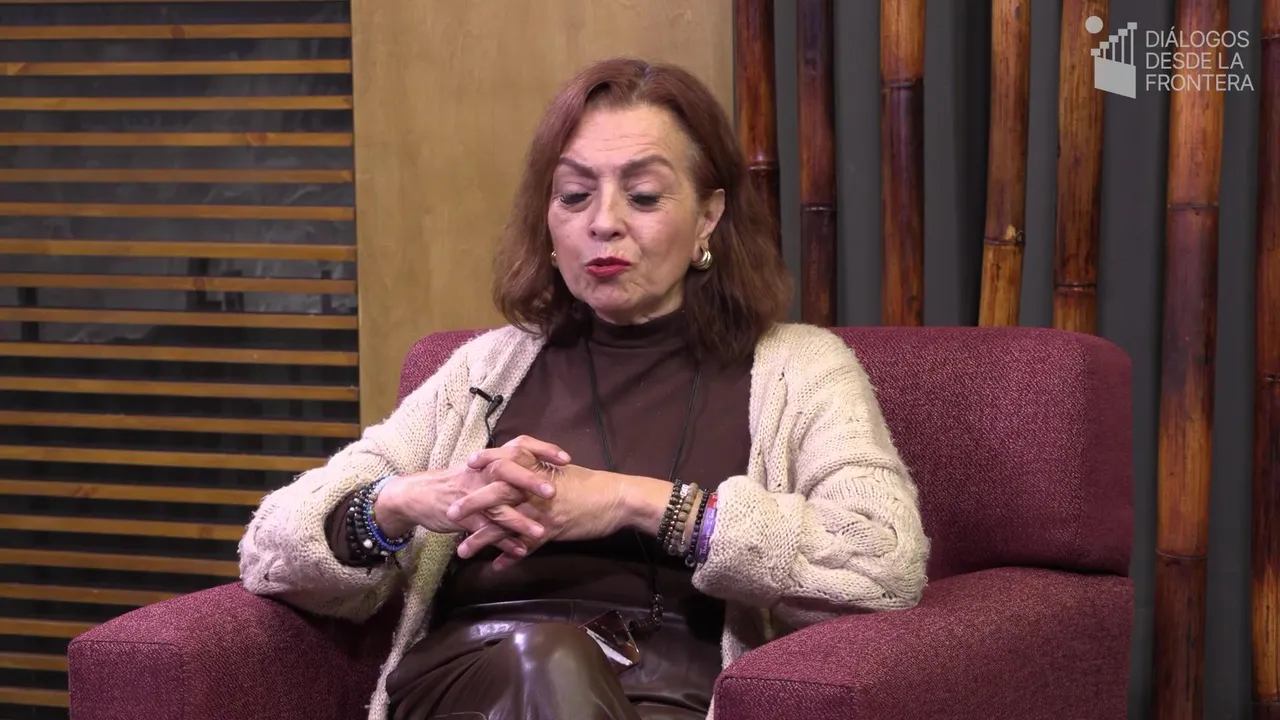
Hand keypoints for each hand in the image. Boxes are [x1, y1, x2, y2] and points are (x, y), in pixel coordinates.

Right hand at [373, 436, 570, 556]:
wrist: (418, 495)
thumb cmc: (456, 482)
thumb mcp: (480, 469)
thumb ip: (507, 467)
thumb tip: (538, 465)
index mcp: (490, 461)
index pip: (518, 446)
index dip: (542, 450)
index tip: (566, 458)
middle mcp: (482, 475)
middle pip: (508, 473)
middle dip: (531, 482)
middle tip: (553, 492)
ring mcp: (472, 497)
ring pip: (498, 508)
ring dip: (520, 522)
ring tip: (541, 533)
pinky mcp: (462, 518)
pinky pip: (485, 531)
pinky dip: (502, 543)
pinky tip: (519, 552)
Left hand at [450, 459, 663, 568]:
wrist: (618, 499)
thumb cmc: (593, 484)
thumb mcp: (565, 471)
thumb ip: (542, 471)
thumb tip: (524, 469)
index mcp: (539, 470)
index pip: (507, 462)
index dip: (486, 463)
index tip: (466, 465)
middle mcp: (536, 489)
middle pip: (497, 494)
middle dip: (472, 504)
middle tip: (450, 513)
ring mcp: (542, 511)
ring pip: (505, 525)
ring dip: (483, 539)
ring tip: (462, 551)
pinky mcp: (552, 530)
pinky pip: (526, 546)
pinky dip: (511, 558)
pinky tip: (497, 567)